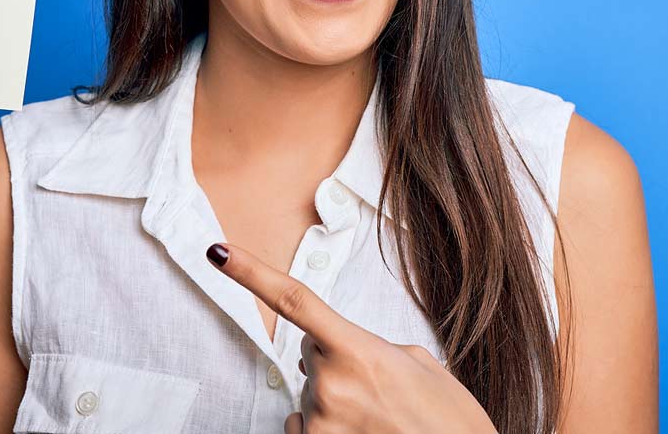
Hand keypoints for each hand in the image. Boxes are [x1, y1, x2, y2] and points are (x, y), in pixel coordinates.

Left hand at [206, 242, 497, 433]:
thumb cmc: (450, 420)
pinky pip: (304, 428)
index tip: (217, 252)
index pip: (293, 300)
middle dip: (336, 362)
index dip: (250, 274)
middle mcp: (332, 383)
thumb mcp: (419, 365)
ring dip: (336, 402)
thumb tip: (339, 352)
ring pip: (311, 395)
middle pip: (311, 355)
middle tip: (380, 389)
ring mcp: (322, 421)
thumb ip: (372, 347)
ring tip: (379, 419)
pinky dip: (326, 430)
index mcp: (359, 348)